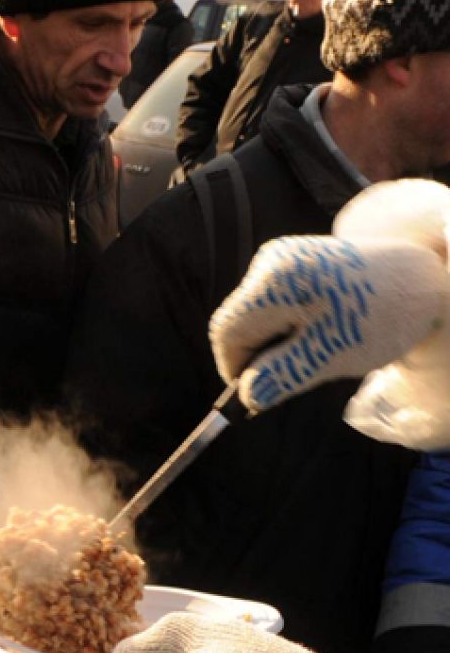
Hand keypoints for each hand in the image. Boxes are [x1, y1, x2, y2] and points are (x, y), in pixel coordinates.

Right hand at [208, 235, 449, 411]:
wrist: (426, 276)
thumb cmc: (382, 317)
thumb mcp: (330, 356)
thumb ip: (281, 375)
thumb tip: (247, 396)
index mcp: (271, 283)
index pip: (226, 333)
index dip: (233, 367)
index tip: (254, 394)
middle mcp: (268, 261)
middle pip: (239, 320)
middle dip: (258, 353)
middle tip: (292, 377)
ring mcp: (281, 256)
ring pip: (256, 312)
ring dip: (274, 338)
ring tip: (315, 350)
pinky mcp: (296, 258)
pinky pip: (273, 298)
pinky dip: (287, 321)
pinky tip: (319, 329)